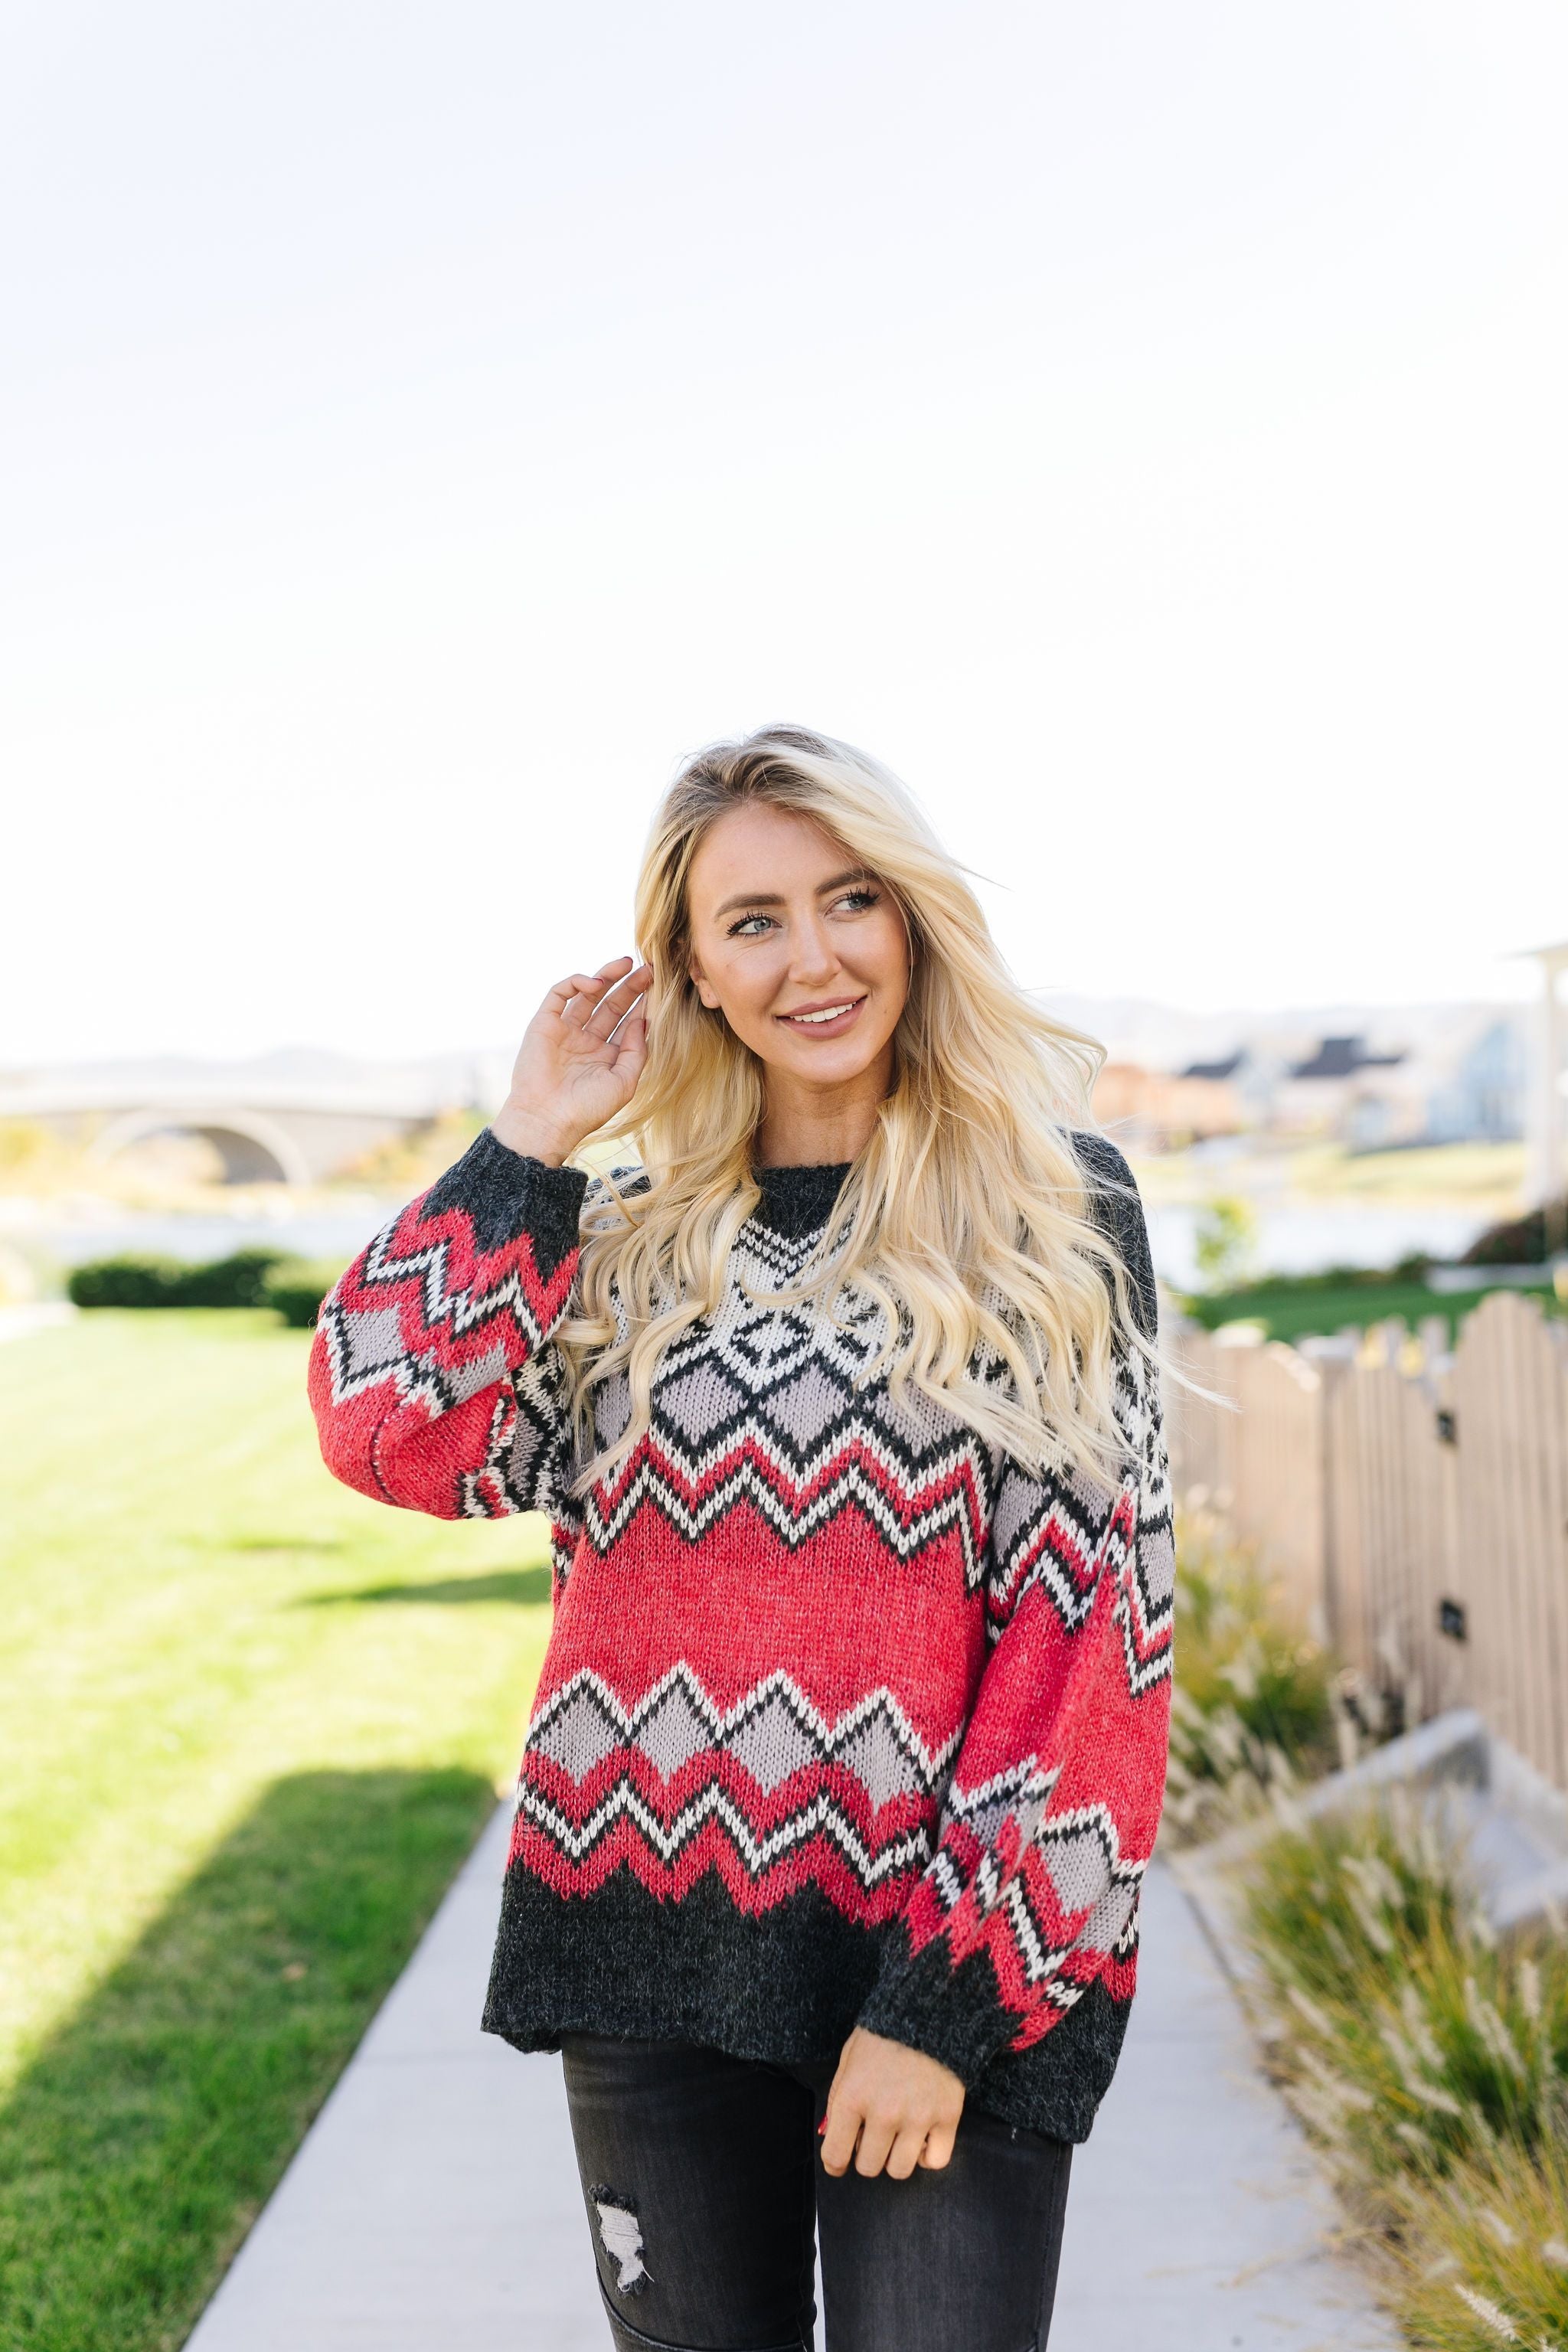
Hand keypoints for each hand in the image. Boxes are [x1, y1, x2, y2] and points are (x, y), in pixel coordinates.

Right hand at [490, 956, 652, 1164]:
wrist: (547, 1120)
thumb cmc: (586, 1109)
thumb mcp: (623, 1082)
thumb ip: (637, 1051)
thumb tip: (644, 1020)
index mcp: (606, 1056)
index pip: (628, 1023)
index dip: (643, 1004)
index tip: (660, 988)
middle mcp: (586, 1041)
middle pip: (612, 1005)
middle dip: (630, 986)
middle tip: (648, 969)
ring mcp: (565, 1031)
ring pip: (588, 995)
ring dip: (606, 977)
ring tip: (625, 964)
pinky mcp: (544, 1023)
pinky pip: (559, 994)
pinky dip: (576, 983)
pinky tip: (595, 983)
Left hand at [818, 2026, 964, 2179]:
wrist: (929, 2008)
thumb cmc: (883, 2032)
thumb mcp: (849, 2058)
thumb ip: (839, 2097)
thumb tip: (831, 2134)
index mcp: (854, 2097)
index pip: (835, 2154)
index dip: (834, 2163)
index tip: (838, 2161)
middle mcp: (884, 2114)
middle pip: (869, 2167)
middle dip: (867, 2155)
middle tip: (872, 2135)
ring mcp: (918, 2118)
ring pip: (900, 2170)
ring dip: (895, 2157)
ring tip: (898, 2135)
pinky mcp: (948, 2117)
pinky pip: (935, 2162)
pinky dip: (927, 2156)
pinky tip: (922, 2137)